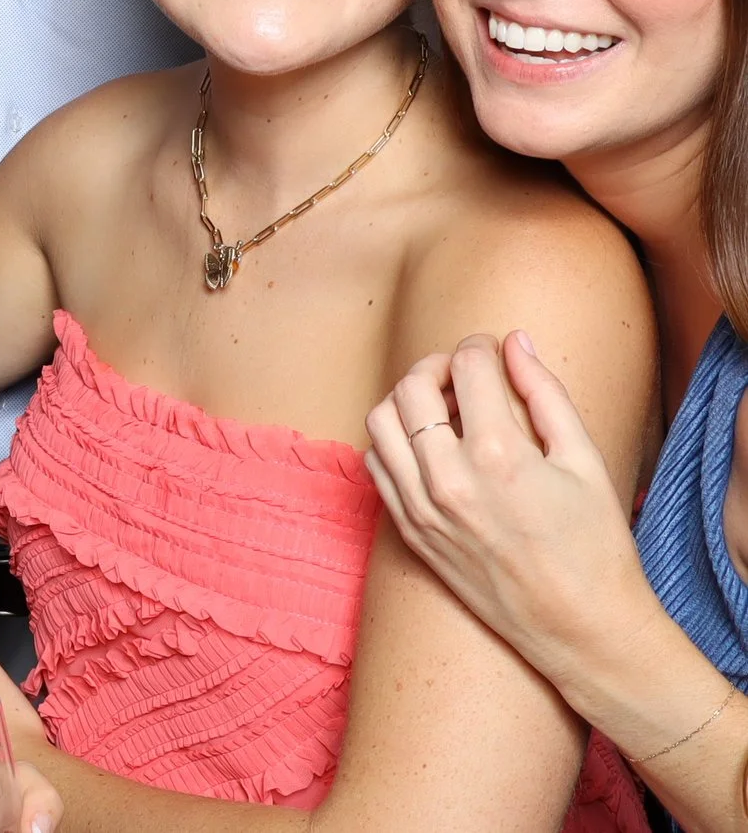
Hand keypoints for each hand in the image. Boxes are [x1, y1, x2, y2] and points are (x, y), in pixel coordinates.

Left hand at [363, 331, 656, 683]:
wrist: (578, 627)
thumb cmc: (593, 545)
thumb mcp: (584, 460)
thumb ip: (545, 393)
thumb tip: (515, 342)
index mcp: (499, 456)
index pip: (467, 368)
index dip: (480, 346)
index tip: (492, 347)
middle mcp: (448, 479)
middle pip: (412, 387)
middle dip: (436, 364)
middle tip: (462, 370)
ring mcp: (420, 507)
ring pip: (380, 422)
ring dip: (405, 399)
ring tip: (440, 404)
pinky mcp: (408, 531)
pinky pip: (375, 465)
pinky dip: (391, 441)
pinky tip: (425, 443)